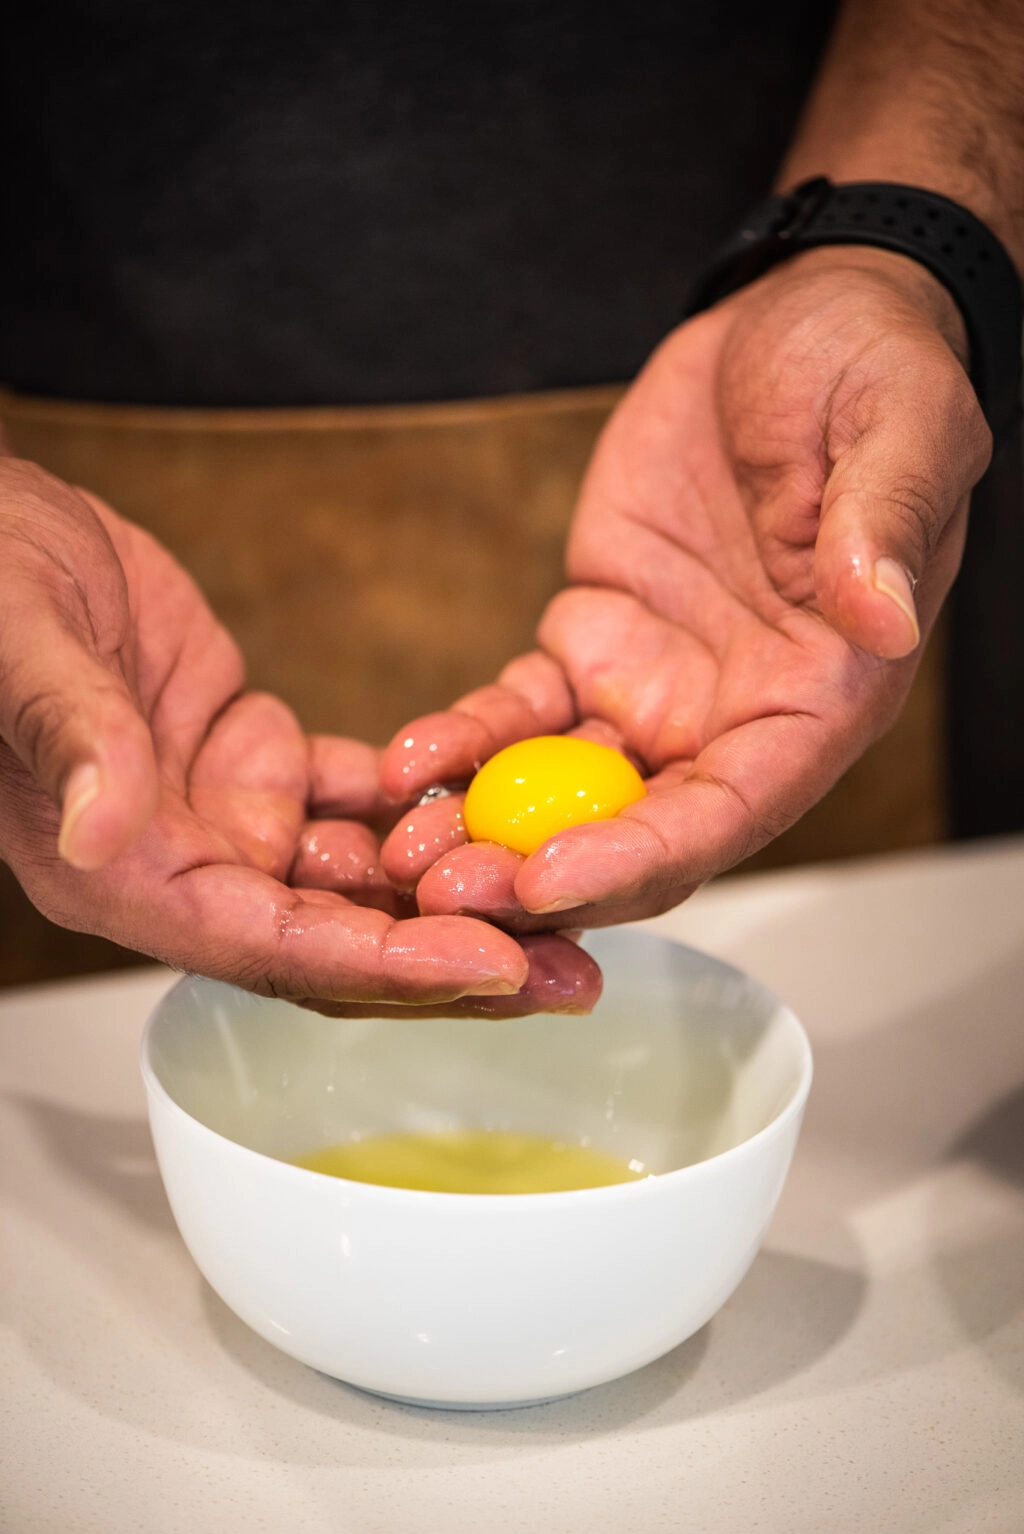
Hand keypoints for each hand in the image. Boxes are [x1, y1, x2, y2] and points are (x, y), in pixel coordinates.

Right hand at [0, 459, 598, 1013]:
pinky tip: (502, 812)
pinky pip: (358, 799)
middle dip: (454, 960)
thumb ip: (74, 740)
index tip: (493, 964)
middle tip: (569, 972)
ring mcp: (224, 818)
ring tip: (567, 897)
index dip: (385, 963)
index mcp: (125, 875)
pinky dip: (426, 806)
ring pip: (360, 882)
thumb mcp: (17, 645)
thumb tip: (109, 834)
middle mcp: (182, 865)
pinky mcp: (255, 762)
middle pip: (337, 942)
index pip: (272, 946)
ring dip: (460, 894)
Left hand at [379, 247, 991, 927]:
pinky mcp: (592, 642)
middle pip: (633, 833)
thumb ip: (884, 526)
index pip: (730, 811)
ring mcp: (656, 688)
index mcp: (820, 697)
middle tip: (441, 891)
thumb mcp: (900, 426)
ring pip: (563, 794)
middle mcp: (735, 716)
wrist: (796, 319)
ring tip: (397, 848)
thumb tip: (881, 613)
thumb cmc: (869, 371)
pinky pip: (519, 715)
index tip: (547, 880)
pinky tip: (404, 762)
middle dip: (537, 874)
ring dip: (484, 830)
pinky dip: (463, 743)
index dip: (639, 857)